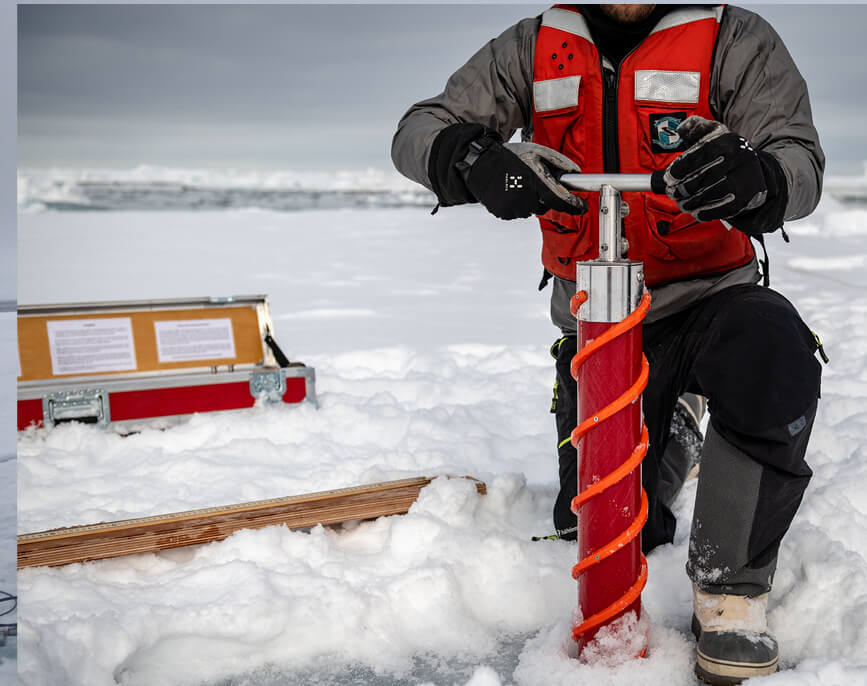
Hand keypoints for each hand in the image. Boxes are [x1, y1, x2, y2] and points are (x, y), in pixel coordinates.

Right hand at [461, 140, 586, 219]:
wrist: (480, 164)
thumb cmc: (509, 157)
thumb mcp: (537, 152)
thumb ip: (559, 162)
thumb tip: (575, 173)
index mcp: (536, 182)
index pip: (561, 201)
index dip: (574, 206)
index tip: (582, 207)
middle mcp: (525, 198)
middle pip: (546, 206)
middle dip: (546, 197)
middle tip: (535, 182)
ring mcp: (514, 208)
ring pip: (532, 210)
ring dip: (531, 200)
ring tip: (519, 184)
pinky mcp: (504, 213)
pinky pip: (519, 212)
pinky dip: (519, 204)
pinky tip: (511, 190)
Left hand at [651, 116, 778, 223]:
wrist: (756, 169)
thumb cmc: (727, 152)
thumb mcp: (714, 133)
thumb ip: (695, 127)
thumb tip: (680, 128)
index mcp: (727, 142)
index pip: (697, 157)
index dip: (679, 170)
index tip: (668, 178)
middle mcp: (738, 159)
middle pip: (700, 179)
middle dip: (681, 189)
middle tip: (672, 193)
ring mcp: (743, 179)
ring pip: (707, 195)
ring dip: (689, 203)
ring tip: (682, 203)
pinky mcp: (745, 198)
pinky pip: (720, 209)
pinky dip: (704, 213)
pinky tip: (696, 211)